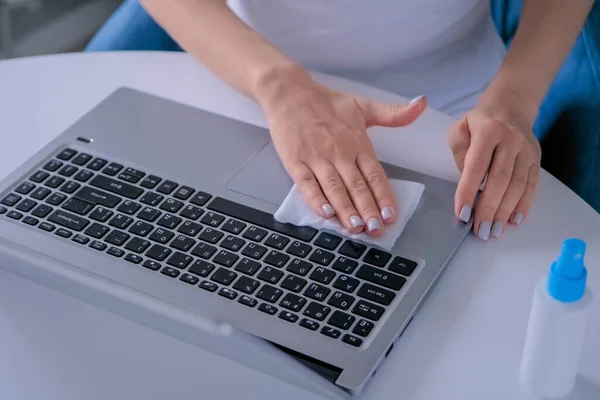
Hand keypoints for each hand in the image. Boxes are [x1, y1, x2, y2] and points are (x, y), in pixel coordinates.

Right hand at [256, 67, 425, 235]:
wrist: (289, 92)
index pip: (374, 174)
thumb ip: (393, 113)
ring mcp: (316, 158)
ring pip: (334, 188)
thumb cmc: (326, 101)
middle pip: (356, 186)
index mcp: (357, 142)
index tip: (391, 215)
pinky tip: (325, 213)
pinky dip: (315, 199)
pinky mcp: (295, 161)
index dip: (383, 196)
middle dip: (368, 210)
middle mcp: (339, 152)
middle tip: (376, 230)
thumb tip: (422, 104)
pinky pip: (306, 184)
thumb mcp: (363, 105)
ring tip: (355, 227)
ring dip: (345, 209)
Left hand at [447, 100, 540, 239]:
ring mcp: (526, 150)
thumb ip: (459, 152)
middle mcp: (511, 140)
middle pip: (499, 180)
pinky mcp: (535, 159)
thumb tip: (466, 181)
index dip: (468, 191)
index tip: (462, 213)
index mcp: (488, 131)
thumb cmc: (478, 123)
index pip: (476, 166)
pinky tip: (514, 221)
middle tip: (480, 230)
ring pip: (517, 185)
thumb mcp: (459, 129)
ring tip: (495, 231)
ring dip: (505, 211)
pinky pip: (532, 185)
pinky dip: (524, 205)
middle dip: (488, 208)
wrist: (509, 107)